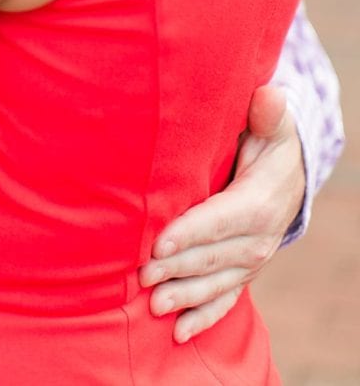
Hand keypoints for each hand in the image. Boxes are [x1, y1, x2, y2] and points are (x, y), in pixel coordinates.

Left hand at [140, 85, 304, 340]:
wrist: (287, 173)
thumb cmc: (265, 141)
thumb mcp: (271, 125)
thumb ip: (266, 115)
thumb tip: (269, 96)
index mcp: (260, 200)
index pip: (224, 219)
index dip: (193, 231)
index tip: (160, 241)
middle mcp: (260, 237)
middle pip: (216, 256)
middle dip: (179, 267)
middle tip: (142, 274)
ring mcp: (252, 258)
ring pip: (219, 282)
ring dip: (187, 296)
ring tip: (154, 305)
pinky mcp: (243, 271)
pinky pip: (227, 298)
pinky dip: (205, 316)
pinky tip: (179, 333)